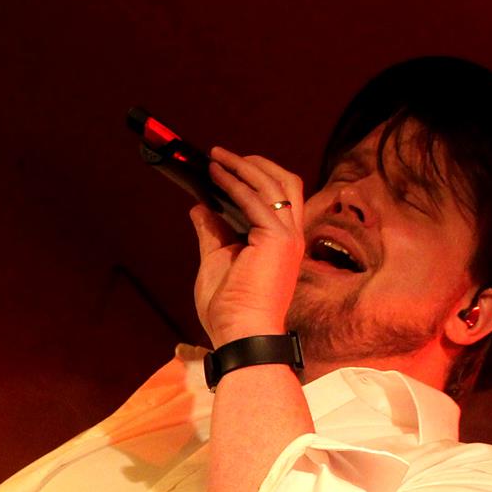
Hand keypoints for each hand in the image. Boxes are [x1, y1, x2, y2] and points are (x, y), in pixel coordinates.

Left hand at [191, 148, 304, 346]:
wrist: (239, 336)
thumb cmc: (229, 309)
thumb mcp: (215, 260)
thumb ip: (212, 232)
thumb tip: (200, 206)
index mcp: (281, 242)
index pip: (278, 197)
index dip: (255, 176)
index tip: (226, 166)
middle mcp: (291, 235)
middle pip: (285, 183)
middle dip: (256, 163)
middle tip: (223, 155)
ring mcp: (287, 236)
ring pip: (274, 184)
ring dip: (243, 166)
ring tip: (216, 157)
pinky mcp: (277, 239)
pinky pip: (256, 200)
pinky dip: (235, 183)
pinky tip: (215, 175)